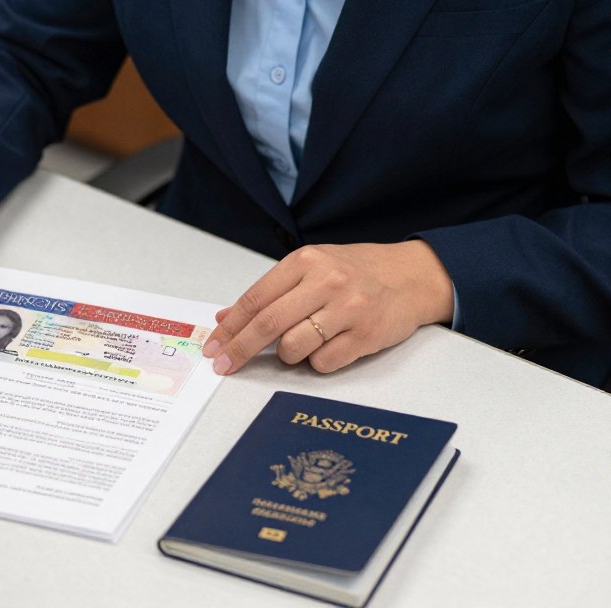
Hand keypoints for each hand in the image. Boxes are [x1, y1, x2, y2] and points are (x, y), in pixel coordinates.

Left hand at [202, 241, 453, 374]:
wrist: (412, 276)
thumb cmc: (356, 273)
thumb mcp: (310, 269)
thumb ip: (270, 293)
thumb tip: (225, 318)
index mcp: (305, 260)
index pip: (255, 299)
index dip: (230, 328)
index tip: (214, 346)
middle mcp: (326, 281)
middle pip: (268, 325)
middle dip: (240, 350)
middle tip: (224, 365)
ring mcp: (348, 308)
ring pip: (293, 347)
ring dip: (287, 354)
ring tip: (300, 343)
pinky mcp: (366, 335)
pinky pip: (323, 363)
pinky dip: (316, 362)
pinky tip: (328, 346)